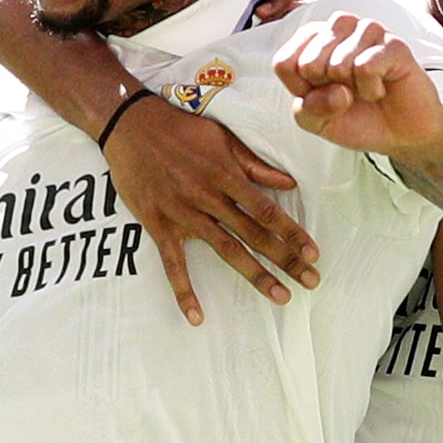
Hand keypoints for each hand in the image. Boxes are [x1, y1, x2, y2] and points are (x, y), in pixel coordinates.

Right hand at [103, 98, 315, 322]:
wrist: (129, 125)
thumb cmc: (179, 129)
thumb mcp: (222, 138)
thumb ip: (255, 164)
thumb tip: (290, 181)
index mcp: (226, 175)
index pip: (266, 209)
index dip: (292, 232)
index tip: (313, 251)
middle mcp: (208, 197)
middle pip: (254, 234)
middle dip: (286, 259)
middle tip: (311, 280)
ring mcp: (183, 214)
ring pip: (226, 250)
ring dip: (255, 275)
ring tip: (281, 296)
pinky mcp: (159, 226)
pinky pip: (173, 264)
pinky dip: (184, 291)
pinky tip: (197, 317)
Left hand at [276, 11, 442, 163]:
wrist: (399, 134)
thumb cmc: (359, 118)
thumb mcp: (317, 122)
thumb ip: (305, 109)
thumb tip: (335, 91)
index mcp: (315, 39)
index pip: (284, 62)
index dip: (301, 91)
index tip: (322, 94)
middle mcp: (340, 28)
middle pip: (309, 62)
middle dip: (328, 91)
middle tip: (349, 93)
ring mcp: (368, 32)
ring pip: (338, 62)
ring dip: (351, 90)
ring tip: (365, 89)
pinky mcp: (393, 44)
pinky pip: (365, 67)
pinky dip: (370, 88)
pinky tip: (380, 88)